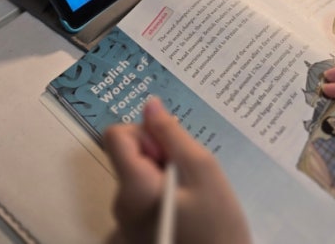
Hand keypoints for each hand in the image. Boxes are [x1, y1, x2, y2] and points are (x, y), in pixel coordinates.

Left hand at [103, 97, 250, 243]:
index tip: (172, 151)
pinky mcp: (134, 238)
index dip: (144, 133)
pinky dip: (163, 201)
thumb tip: (150, 104)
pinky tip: (188, 217)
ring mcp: (124, 227)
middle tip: (192, 179)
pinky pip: (143, 204)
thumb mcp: (204, 170)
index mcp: (132, 187)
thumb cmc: (219, 228)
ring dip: (164, 180)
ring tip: (195, 201)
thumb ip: (172, 134)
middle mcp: (119, 207)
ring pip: (139, 180)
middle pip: (129, 158)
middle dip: (160, 158)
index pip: (116, 135)